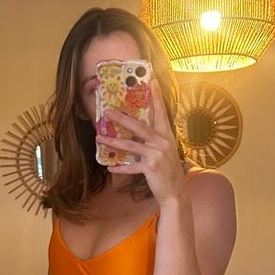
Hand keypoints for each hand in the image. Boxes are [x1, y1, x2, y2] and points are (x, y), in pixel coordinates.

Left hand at [96, 80, 186, 205]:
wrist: (175, 192)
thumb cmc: (169, 170)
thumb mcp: (166, 150)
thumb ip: (154, 139)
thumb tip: (138, 130)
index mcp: (166, 135)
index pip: (160, 112)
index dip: (156, 97)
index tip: (152, 81)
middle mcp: (162, 142)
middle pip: (139, 126)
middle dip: (122, 118)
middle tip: (107, 111)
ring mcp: (156, 155)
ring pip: (130, 145)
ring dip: (112, 142)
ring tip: (98, 138)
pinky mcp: (150, 168)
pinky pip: (131, 167)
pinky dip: (120, 168)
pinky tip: (110, 167)